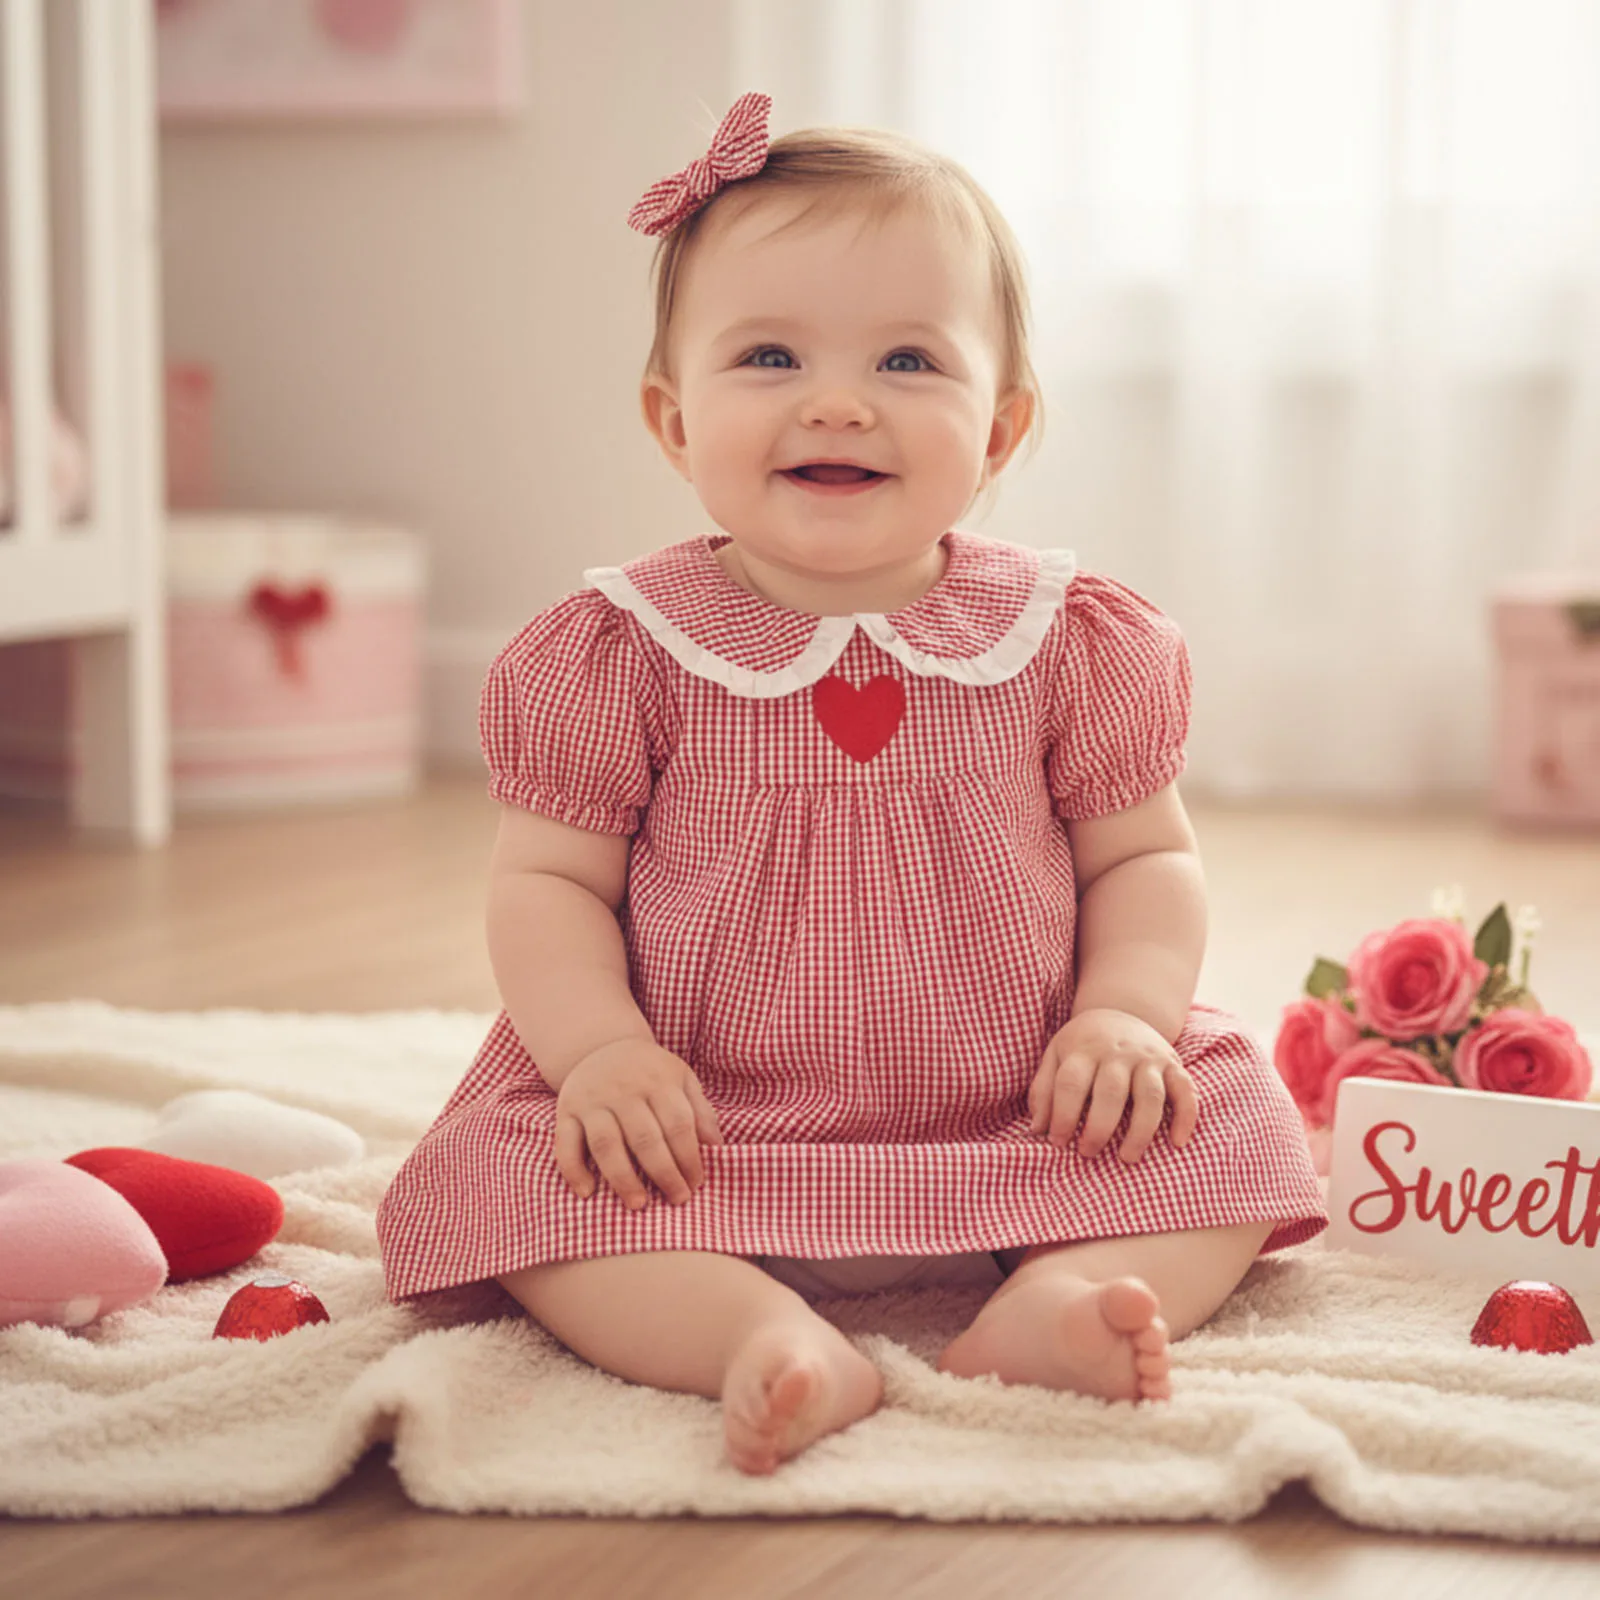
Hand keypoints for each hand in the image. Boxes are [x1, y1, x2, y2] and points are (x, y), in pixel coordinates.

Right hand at [554, 1038, 722, 1207]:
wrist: (599, 1045)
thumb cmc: (649, 1071)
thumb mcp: (681, 1078)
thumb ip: (700, 1111)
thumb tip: (716, 1148)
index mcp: (657, 1080)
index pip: (678, 1124)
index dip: (690, 1157)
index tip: (696, 1183)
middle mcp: (623, 1089)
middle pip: (645, 1138)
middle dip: (664, 1173)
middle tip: (677, 1199)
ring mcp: (592, 1100)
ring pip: (606, 1144)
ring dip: (623, 1178)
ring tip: (638, 1204)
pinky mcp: (565, 1110)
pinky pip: (565, 1143)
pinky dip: (573, 1170)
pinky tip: (588, 1193)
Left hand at [1028, 1008, 1198, 1162]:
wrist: (1123, 1011)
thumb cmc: (1083, 1044)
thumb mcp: (1056, 1055)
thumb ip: (1044, 1089)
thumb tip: (1037, 1131)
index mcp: (1084, 1049)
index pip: (1071, 1083)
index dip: (1062, 1115)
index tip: (1057, 1142)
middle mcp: (1118, 1052)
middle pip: (1111, 1092)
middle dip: (1099, 1128)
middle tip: (1088, 1153)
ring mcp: (1149, 1058)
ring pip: (1150, 1096)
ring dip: (1140, 1131)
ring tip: (1127, 1158)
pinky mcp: (1174, 1065)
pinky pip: (1186, 1091)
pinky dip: (1185, 1117)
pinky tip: (1177, 1142)